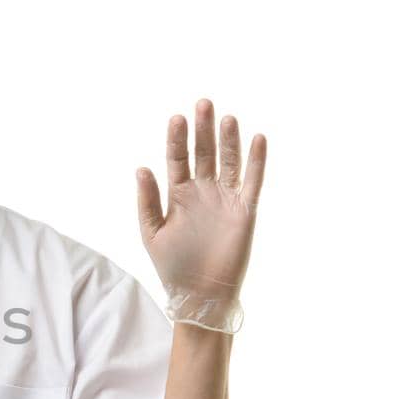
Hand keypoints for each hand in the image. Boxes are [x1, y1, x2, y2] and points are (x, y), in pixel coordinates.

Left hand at [135, 98, 265, 332]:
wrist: (200, 296)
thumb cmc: (173, 266)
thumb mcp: (152, 232)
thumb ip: (147, 200)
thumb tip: (141, 167)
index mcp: (178, 194)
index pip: (177, 158)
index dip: (177, 139)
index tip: (176, 118)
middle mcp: (203, 191)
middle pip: (204, 153)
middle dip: (202, 130)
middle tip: (202, 103)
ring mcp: (225, 199)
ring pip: (228, 162)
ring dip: (228, 140)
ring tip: (226, 117)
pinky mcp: (245, 211)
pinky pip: (252, 181)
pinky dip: (256, 161)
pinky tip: (257, 138)